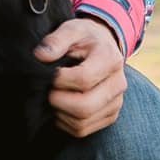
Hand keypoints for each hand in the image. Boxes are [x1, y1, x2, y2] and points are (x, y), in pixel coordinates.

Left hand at [34, 17, 126, 138]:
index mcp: (110, 59)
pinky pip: (82, 130)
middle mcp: (118, 84)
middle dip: (58, 100)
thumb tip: (41, 55)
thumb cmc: (85, 38)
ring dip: (59, 113)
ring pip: (82, 122)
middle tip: (48, 90)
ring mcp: (115, 103)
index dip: (60, 79)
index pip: (83, 79)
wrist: (103, 47)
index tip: (52, 73)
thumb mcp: (71, 29)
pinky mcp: (109, 116)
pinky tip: (61, 107)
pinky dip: (65, 122)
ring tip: (55, 96)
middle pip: (84, 106)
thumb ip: (56, 40)